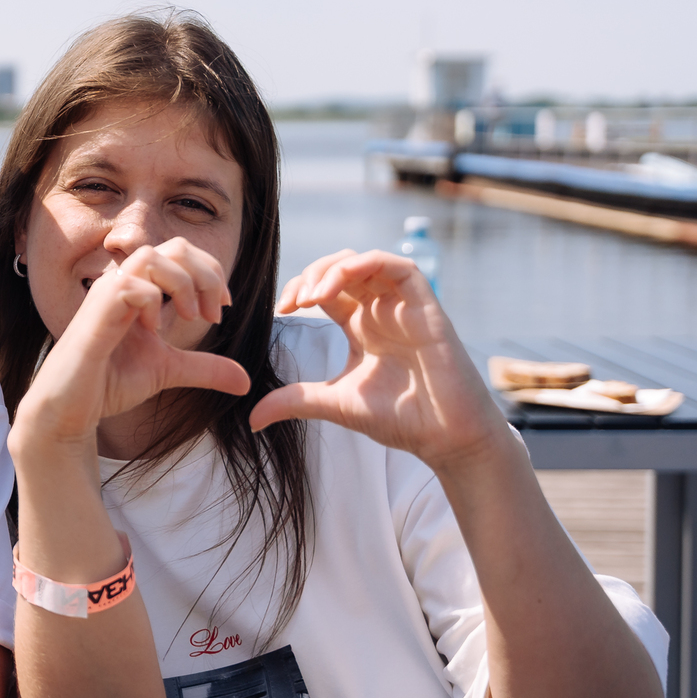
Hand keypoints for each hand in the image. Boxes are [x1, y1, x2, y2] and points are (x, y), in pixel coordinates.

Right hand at [15, 238, 249, 449]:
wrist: (71, 407)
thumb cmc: (108, 383)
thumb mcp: (169, 370)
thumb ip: (205, 368)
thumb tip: (245, 380)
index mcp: (141, 289)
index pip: (181, 253)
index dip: (211, 272)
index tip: (222, 307)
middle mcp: (123, 284)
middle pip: (174, 246)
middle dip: (206, 275)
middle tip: (213, 312)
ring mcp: (107, 295)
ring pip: (152, 256)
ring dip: (182, 284)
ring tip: (190, 316)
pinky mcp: (95, 313)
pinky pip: (130, 285)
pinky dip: (152, 302)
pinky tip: (153, 329)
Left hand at [249, 249, 506, 465]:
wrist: (446, 436)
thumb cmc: (400, 418)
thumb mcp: (334, 404)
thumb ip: (294, 401)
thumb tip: (251, 418)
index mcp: (361, 326)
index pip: (326, 289)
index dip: (300, 290)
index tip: (281, 311)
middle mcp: (381, 310)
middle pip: (340, 269)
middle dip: (309, 276)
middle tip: (292, 303)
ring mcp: (403, 305)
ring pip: (364, 261)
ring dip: (330, 270)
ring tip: (310, 298)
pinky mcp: (426, 304)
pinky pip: (396, 265)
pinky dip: (361, 267)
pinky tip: (335, 292)